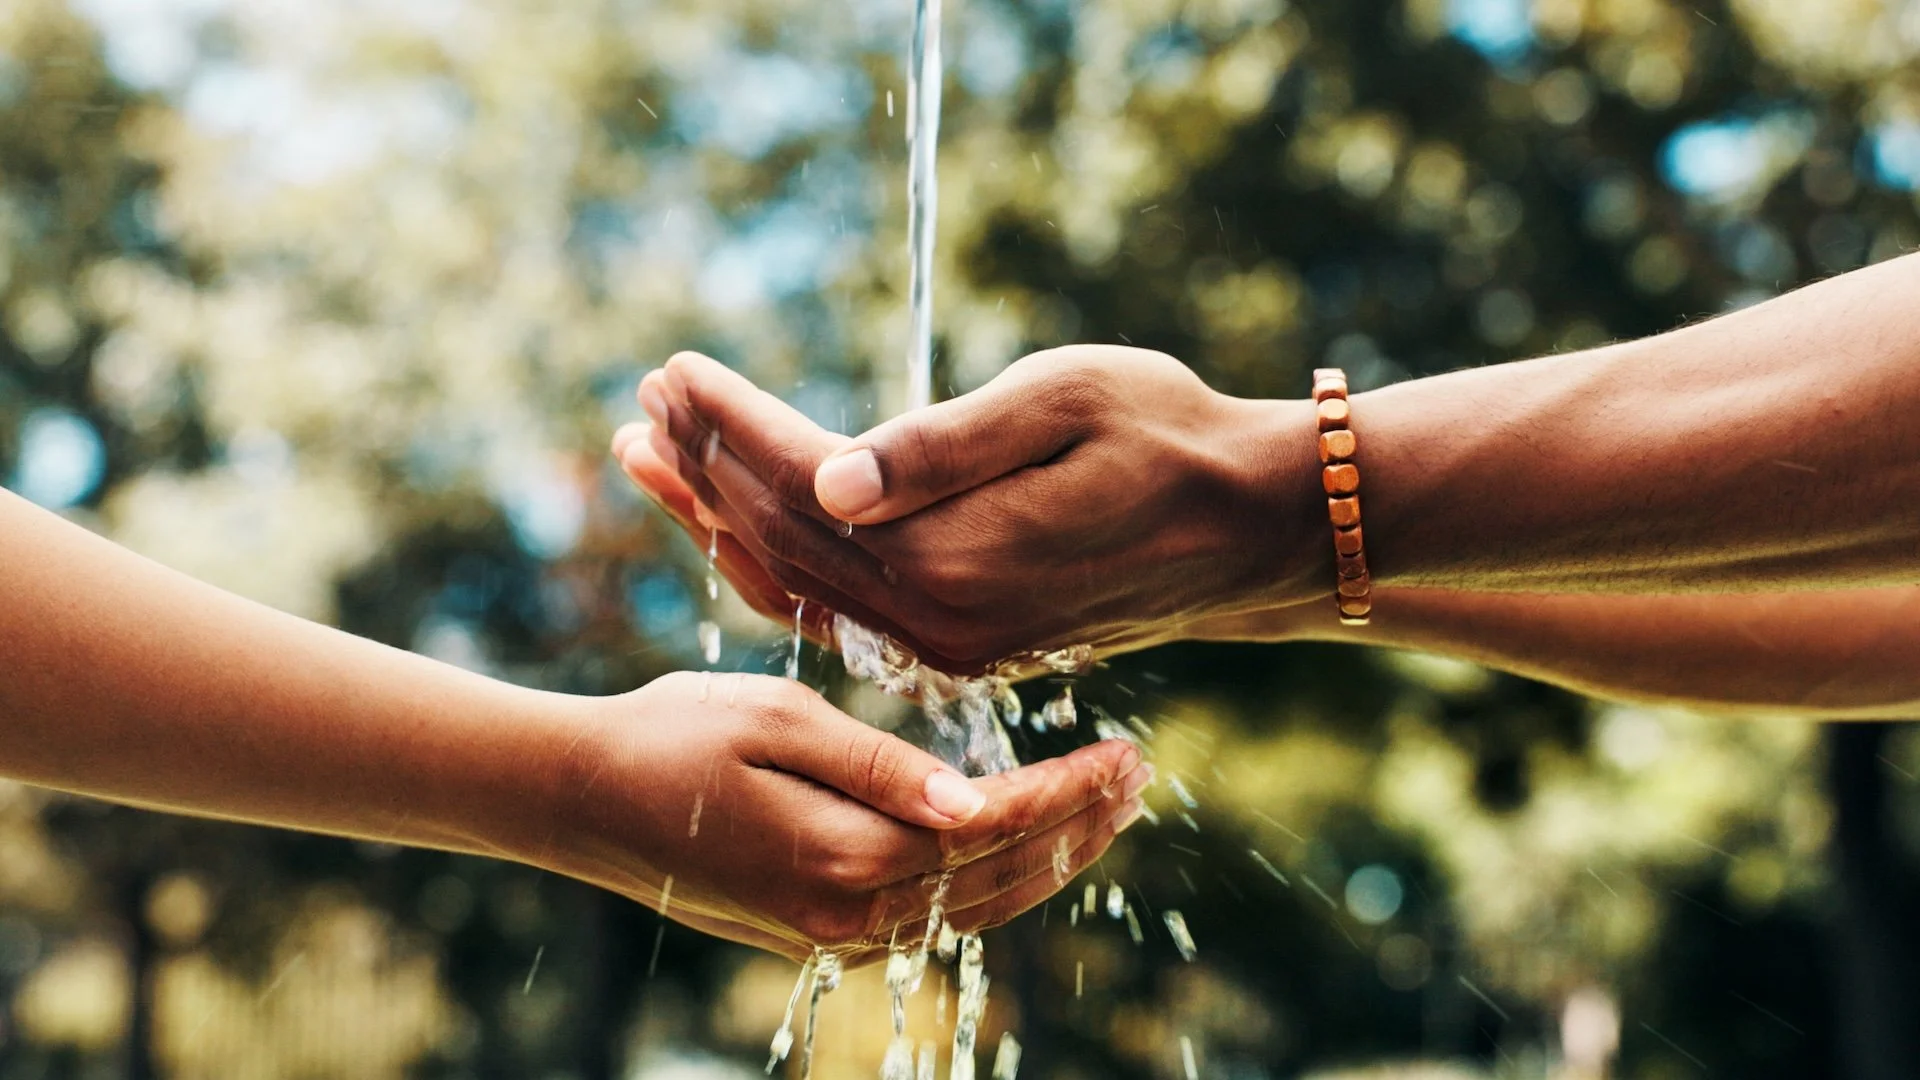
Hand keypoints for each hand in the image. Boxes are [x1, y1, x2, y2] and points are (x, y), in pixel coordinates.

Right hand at [527, 672, 1147, 961]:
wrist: (580, 797)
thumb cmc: (673, 734)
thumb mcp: (777, 718)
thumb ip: (879, 764)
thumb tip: (973, 802)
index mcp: (845, 851)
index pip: (993, 828)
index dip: (1067, 794)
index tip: (1125, 756)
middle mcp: (846, 911)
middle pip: (997, 880)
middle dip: (1077, 831)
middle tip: (1137, 781)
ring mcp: (829, 932)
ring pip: (970, 911)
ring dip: (1043, 863)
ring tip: (1100, 815)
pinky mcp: (813, 932)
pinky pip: (927, 920)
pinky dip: (987, 887)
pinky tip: (1015, 850)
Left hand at [624, 347, 1324, 671]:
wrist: (1248, 527)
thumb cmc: (1170, 434)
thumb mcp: (1065, 404)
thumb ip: (941, 446)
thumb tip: (825, 475)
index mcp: (957, 556)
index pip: (803, 484)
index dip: (731, 426)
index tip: (674, 368)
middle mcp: (939, 619)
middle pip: (782, 537)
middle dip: (705, 466)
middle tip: (641, 403)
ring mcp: (946, 644)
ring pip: (797, 579)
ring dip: (719, 516)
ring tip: (652, 457)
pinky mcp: (959, 643)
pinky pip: (836, 606)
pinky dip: (772, 558)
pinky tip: (731, 524)